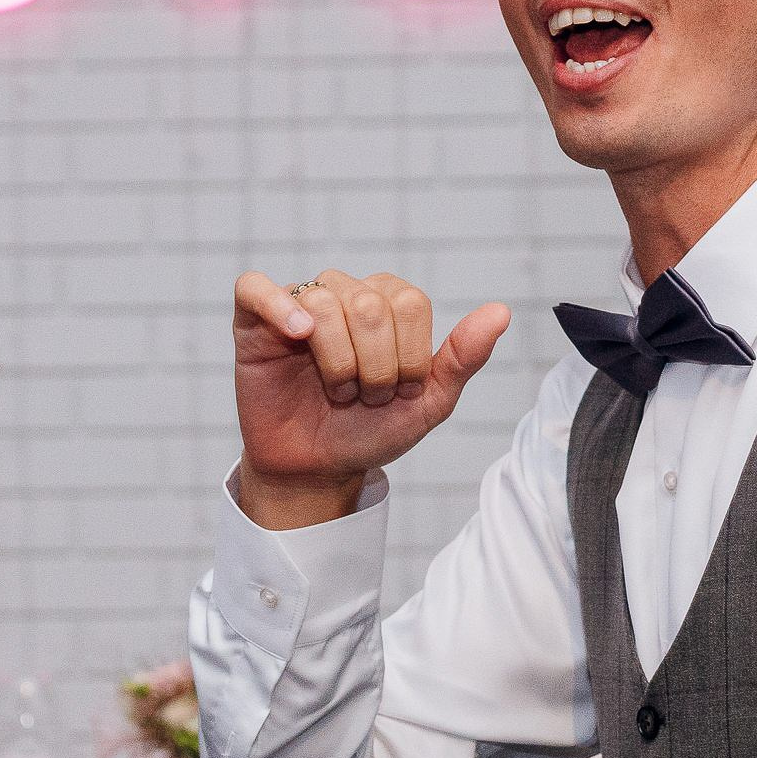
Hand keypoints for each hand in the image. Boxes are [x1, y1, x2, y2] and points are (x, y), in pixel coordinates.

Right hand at [233, 268, 509, 512]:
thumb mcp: (429, 402)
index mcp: (391, 303)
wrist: (319, 470)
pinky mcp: (254, 320)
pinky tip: (298, 335)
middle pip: (369, 305)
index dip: (408, 356)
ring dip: (336, 361)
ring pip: (323, 303)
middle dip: (374, 366)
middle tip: (364, 398)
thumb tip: (501, 311)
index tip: (399, 392)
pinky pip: (256, 287)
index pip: (409, 303)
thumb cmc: (372, 431)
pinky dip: (278, 306)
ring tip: (337, 392)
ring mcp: (300, 303)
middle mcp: (348, 293)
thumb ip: (464, 357)